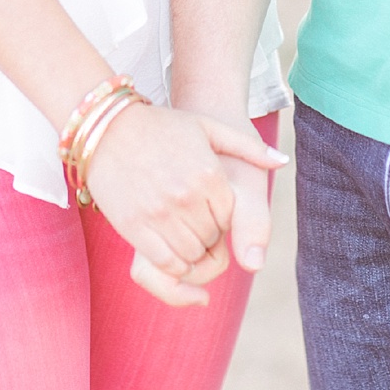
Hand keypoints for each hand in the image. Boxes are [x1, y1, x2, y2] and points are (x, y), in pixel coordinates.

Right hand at [83, 103, 285, 306]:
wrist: (108, 128)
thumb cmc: (162, 125)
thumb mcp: (209, 127)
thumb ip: (248, 147)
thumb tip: (281, 161)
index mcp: (209, 175)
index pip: (230, 218)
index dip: (223, 218)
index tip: (211, 207)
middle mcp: (187, 197)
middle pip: (211, 239)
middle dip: (208, 236)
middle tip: (195, 219)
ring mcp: (159, 215)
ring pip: (190, 255)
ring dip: (191, 251)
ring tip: (182, 230)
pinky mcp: (134, 228)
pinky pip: (164, 263)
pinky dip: (173, 264)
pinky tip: (169, 245)